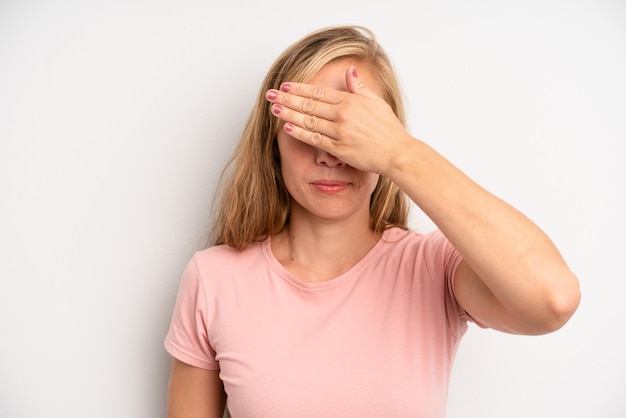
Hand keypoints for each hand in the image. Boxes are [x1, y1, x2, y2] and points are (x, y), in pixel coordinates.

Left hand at [265, 65, 411, 175]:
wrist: (396, 153)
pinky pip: (315, 139)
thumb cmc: (388, 129)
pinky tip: (287, 128)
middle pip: (309, 105)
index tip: (285, 86)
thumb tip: (349, 71)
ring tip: (275, 109)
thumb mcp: (376, 102)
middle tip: (271, 95)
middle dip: (288, 99)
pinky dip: (300, 133)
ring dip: (289, 114)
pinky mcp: (339, 149)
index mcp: (351, 101)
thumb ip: (359, 87)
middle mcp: (343, 115)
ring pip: (308, 121)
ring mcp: (340, 132)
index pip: (319, 93)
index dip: (300, 89)